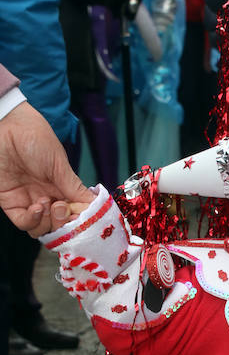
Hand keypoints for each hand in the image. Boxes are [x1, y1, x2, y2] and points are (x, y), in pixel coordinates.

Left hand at [0, 101, 93, 235]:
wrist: (7, 125)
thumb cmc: (34, 137)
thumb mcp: (60, 164)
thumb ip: (75, 188)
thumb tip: (94, 204)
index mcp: (61, 189)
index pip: (74, 214)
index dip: (79, 219)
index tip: (85, 217)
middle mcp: (46, 197)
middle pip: (59, 226)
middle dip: (64, 222)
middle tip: (63, 208)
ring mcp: (29, 201)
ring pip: (43, 229)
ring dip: (49, 223)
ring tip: (49, 204)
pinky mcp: (11, 203)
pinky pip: (24, 223)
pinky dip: (33, 221)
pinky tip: (37, 207)